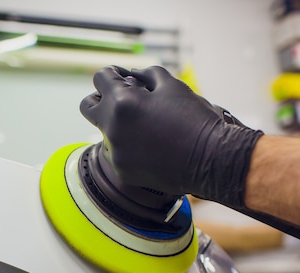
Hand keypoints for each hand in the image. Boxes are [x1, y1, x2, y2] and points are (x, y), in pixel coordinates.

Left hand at [79, 65, 262, 207]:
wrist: (211, 159)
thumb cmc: (195, 119)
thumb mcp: (172, 85)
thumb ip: (146, 75)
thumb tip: (130, 75)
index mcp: (122, 102)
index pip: (100, 78)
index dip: (112, 74)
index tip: (123, 78)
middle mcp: (112, 128)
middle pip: (88, 106)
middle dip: (101, 99)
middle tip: (121, 100)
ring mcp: (115, 152)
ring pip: (104, 131)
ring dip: (118, 125)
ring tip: (146, 127)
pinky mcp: (122, 171)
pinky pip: (117, 153)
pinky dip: (129, 147)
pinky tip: (151, 147)